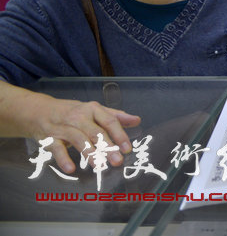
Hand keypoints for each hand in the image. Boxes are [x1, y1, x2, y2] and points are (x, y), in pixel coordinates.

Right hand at [25, 92, 140, 172]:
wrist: (38, 111)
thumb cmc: (72, 112)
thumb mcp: (94, 110)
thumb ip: (115, 116)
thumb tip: (137, 120)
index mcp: (92, 109)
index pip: (109, 121)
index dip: (119, 135)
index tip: (127, 148)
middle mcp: (78, 117)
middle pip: (95, 132)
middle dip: (107, 146)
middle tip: (117, 161)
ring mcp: (63, 128)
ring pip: (78, 140)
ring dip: (90, 153)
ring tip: (100, 166)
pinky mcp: (49, 139)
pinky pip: (56, 149)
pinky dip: (63, 159)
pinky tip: (71, 169)